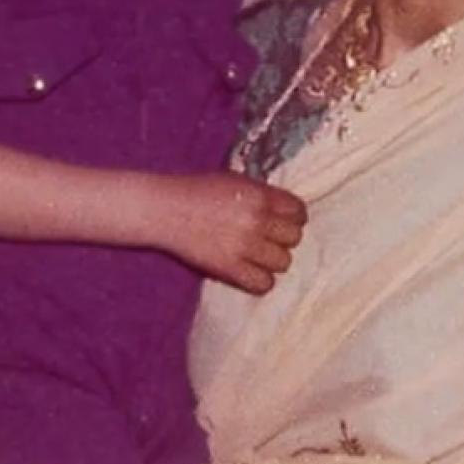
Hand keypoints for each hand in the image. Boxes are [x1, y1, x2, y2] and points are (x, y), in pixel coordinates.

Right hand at [156, 170, 306, 292]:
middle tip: (266, 238)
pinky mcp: (230, 268)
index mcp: (259, 195)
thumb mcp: (233, 181)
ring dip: (271, 260)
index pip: (299, 212)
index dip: (293, 218)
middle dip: (282, 238)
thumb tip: (282, 208)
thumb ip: (260, 194)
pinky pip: (264, 283)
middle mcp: (256, 220)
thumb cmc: (195, 190)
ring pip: (283, 262)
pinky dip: (259, 279)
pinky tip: (248, 271)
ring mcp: (244, 246)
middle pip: (294, 238)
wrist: (164, 210)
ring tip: (255, 255)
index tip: (283, 222)